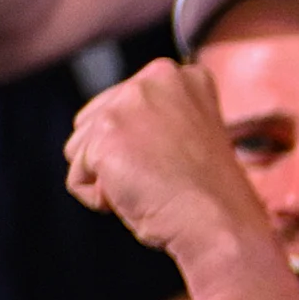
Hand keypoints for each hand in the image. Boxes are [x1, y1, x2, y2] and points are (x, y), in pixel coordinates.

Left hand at [64, 58, 270, 267]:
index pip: (120, 105)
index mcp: (179, 76)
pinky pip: (78, 179)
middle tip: (163, 176)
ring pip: (80, 148)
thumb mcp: (189, 136)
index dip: (139, 144)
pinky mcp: (105, 136)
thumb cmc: (211, 196)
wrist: (219, 223)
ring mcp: (127, 105)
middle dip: (117, 157)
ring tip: (150, 186)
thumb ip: (153, 121)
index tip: (176, 160)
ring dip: (106, 177)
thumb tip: (108, 137)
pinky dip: (101, 199)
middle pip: (92, 122)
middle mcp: (152, 79)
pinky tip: (138, 197)